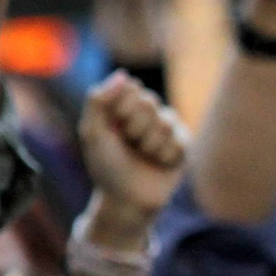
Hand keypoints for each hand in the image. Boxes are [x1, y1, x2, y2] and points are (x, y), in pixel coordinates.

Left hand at [79, 71, 187, 247]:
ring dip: (148, 145)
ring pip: (165, 123)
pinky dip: (164, 157)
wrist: (126, 200)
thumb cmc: (106, 166)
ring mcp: (167, 128)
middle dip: (134, 129)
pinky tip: (158, 164)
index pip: (132, 88)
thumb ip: (99, 100)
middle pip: (150, 103)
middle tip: (128, 144)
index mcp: (124, 106)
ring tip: (143, 156)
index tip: (112, 127)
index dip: (121, 110)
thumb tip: (124, 75)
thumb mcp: (92, 133)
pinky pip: (179, 142)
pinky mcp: (183, 146)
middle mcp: (147, 113)